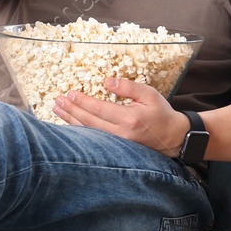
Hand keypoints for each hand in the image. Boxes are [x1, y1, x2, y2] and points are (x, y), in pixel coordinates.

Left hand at [51, 77, 187, 155]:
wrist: (173, 137)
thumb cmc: (161, 113)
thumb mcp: (149, 94)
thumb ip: (128, 87)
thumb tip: (107, 82)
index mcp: (129, 119)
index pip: (98, 109)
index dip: (82, 101)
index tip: (70, 93)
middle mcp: (121, 134)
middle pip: (89, 121)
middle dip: (71, 110)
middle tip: (57, 101)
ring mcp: (117, 144)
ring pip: (88, 132)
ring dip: (71, 120)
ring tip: (57, 110)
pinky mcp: (116, 148)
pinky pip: (94, 138)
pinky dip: (80, 130)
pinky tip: (70, 123)